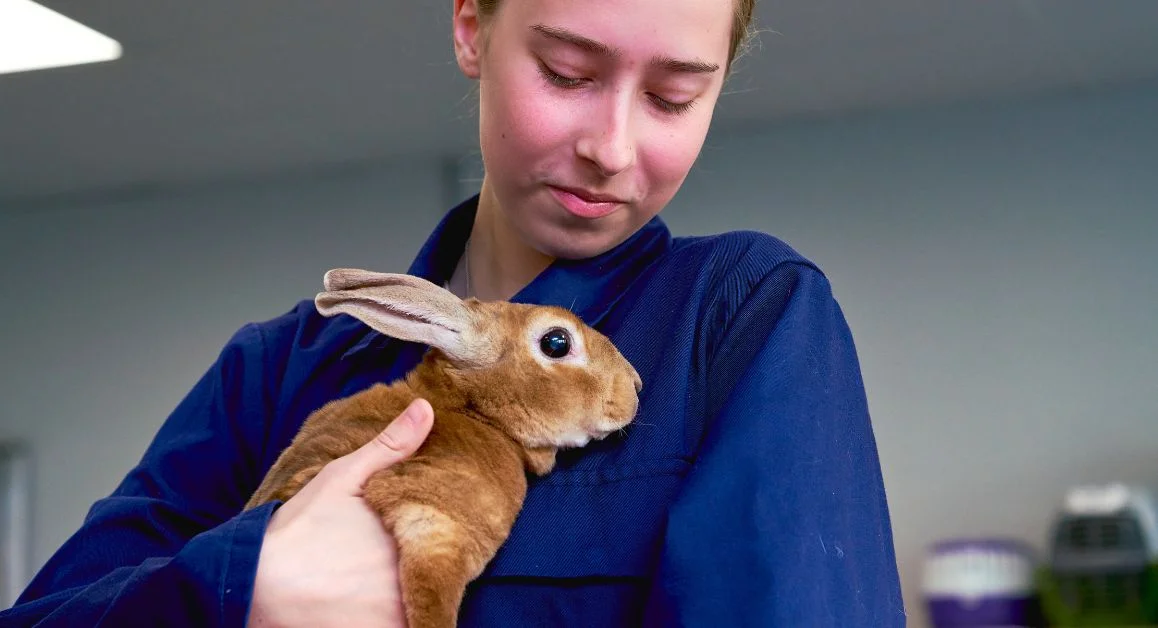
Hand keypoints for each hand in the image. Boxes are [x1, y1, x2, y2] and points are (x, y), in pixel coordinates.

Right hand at [247, 398, 434, 627]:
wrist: (253, 584)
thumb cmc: (298, 528)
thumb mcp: (343, 477)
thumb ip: (391, 446)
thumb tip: (427, 407)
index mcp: (411, 537)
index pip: (457, 548)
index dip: (452, 546)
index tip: (441, 541)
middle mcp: (407, 582)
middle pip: (441, 580)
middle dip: (434, 573)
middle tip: (412, 564)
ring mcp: (391, 615)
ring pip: (423, 609)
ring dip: (417, 602)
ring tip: (388, 587)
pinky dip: (401, 622)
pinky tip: (373, 606)